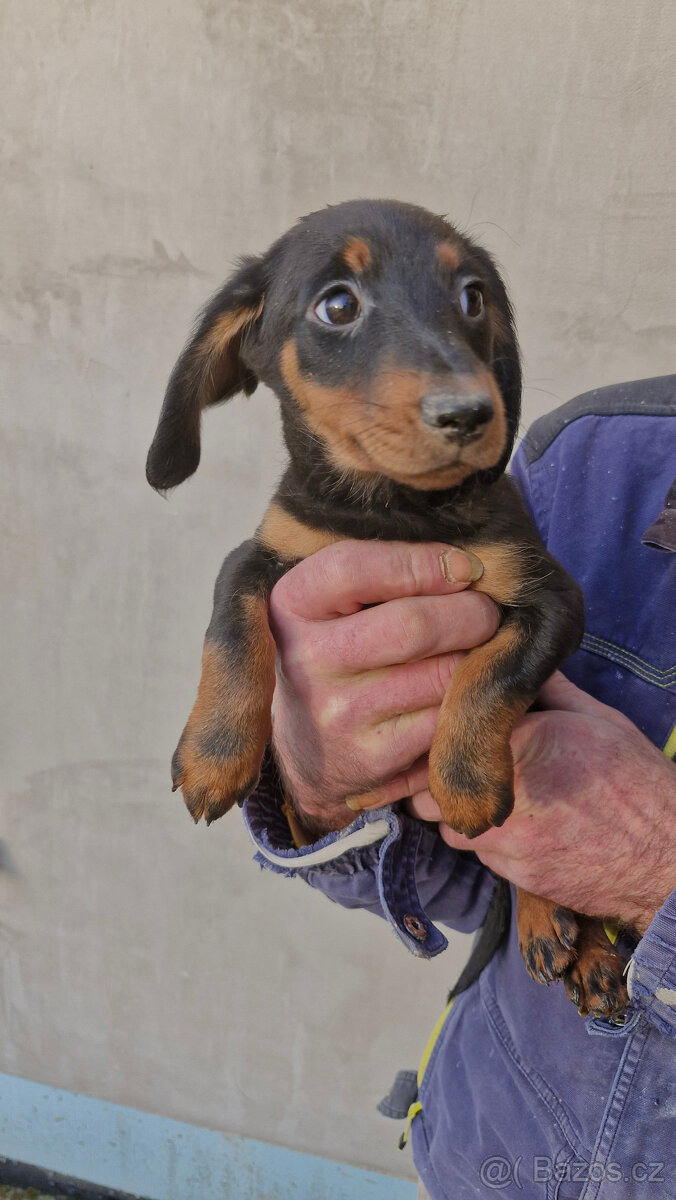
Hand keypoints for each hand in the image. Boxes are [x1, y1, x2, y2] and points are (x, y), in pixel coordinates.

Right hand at [269, 540, 497, 832]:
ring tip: (477, 651)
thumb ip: (382, 570)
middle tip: (488, 612)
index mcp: (291, 603)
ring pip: (443, 673)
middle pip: (413, 625)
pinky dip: (469, 702)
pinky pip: (449, 719)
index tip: (465, 566)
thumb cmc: (338, 648)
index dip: (421, 562)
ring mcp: (337, 713)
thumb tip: (466, 562)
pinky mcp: (371, 756)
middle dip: (471, 614)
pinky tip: (464, 692)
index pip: (354, 567)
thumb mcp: (332, 601)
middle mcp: (306, 659)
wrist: (305, 747)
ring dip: (477, 660)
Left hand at [408, 673, 675, 934]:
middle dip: (439, 774)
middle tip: (459, 767)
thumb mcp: (598, 719)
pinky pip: (478, 853)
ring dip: (458, 810)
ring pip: (448, 821)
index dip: (444, 731)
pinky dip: (487, 841)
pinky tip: (515, 828)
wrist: (664, 853)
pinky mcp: (515, 872)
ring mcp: (508, 835)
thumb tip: (520, 662)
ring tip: (487, 798)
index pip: (448, 730)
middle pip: (434, 780)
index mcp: (523, 738)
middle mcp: (506, 787)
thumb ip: (550, 690)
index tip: (450, 731)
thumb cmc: (636, 782)